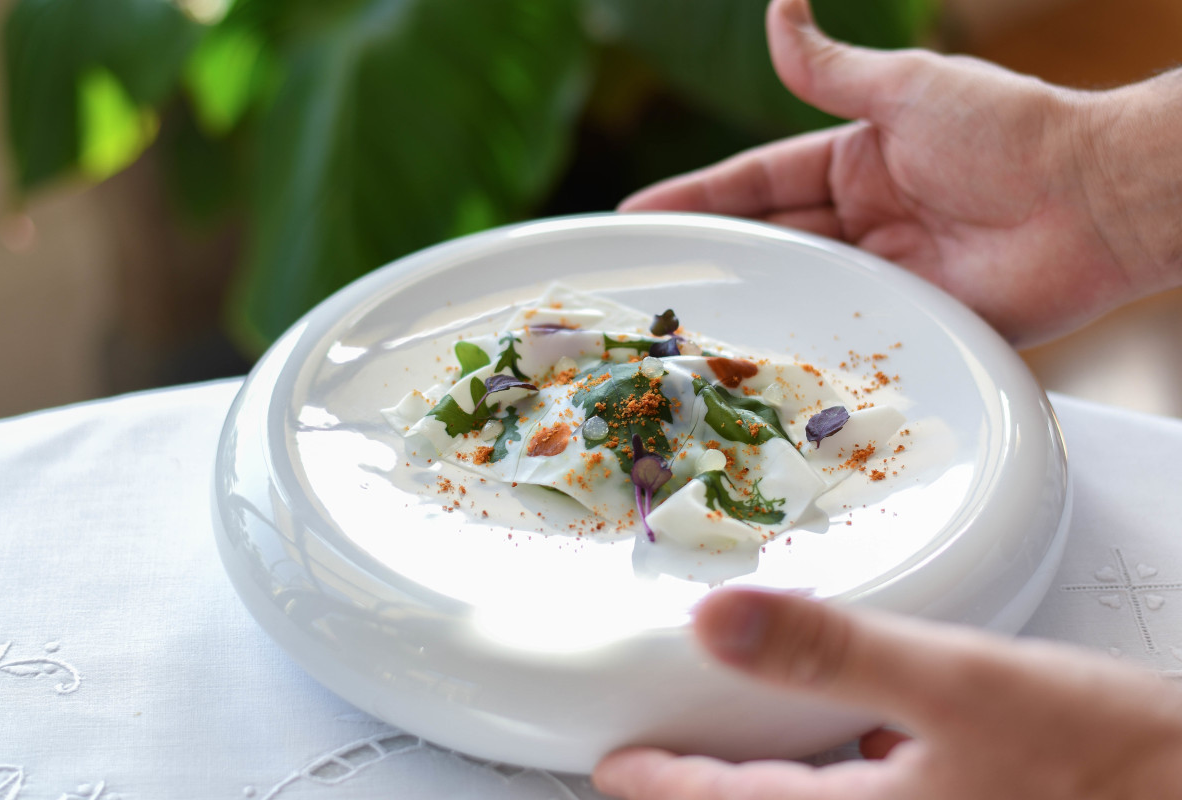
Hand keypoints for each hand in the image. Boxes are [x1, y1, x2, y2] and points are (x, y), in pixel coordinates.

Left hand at [592, 589, 1181, 798]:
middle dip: (709, 796)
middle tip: (659, 766)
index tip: (613, 768)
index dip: (663, 786)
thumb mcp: (959, 682)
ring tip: (739, 750)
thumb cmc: (1109, 758)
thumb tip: (716, 621)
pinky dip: (842, 778)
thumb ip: (833, 651)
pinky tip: (864, 747)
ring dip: (772, 787)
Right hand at [620, 0, 1181, 346]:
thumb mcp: (905, 89)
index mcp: (854, 163)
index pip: (754, 184)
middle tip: (642, 283)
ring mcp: (886, 275)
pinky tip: (757, 368)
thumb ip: (828, 66)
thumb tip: (777, 5)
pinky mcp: (915, 323)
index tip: (636, 217)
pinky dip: (805, 349)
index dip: (695, 199)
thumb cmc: (1008, 130)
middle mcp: (862, 222)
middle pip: (768, 241)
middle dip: (709, 257)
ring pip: (798, 291)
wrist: (1097, 201)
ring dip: (747, 307)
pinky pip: (847, 337)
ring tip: (679, 332)